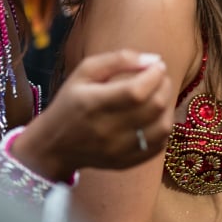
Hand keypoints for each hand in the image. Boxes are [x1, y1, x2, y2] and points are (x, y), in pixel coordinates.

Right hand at [14, 50, 173, 179]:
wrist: (53, 146)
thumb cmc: (70, 102)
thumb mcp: (84, 72)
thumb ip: (118, 59)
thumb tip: (153, 60)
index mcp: (93, 104)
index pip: (136, 91)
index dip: (155, 75)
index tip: (158, 65)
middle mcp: (107, 130)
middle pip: (154, 107)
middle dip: (164, 86)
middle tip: (160, 77)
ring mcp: (118, 150)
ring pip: (162, 127)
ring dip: (168, 106)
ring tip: (160, 94)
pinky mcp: (126, 162)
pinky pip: (159, 145)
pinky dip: (164, 126)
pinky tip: (156, 115)